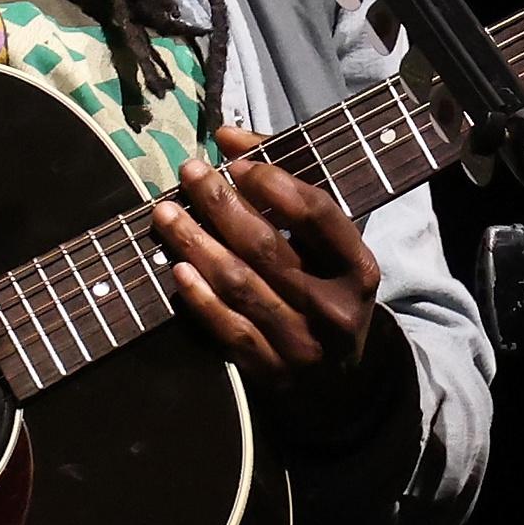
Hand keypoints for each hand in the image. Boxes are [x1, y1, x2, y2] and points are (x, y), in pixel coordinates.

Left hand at [151, 124, 382, 411]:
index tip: (236, 161)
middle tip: (190, 173)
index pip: (316, 215)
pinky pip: (230, 329)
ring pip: (240, 285)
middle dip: (221, 204)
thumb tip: (232, 138)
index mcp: (358, 269)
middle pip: (267, 246)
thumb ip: (287, 188)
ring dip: (196, 244)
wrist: (339, 386)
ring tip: (166, 212)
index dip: (273, 182)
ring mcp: (303, 344)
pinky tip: (177, 269)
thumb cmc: (326, 294)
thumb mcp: (329, 250)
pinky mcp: (272, 371)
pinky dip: (201, 298)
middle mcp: (334, 308)